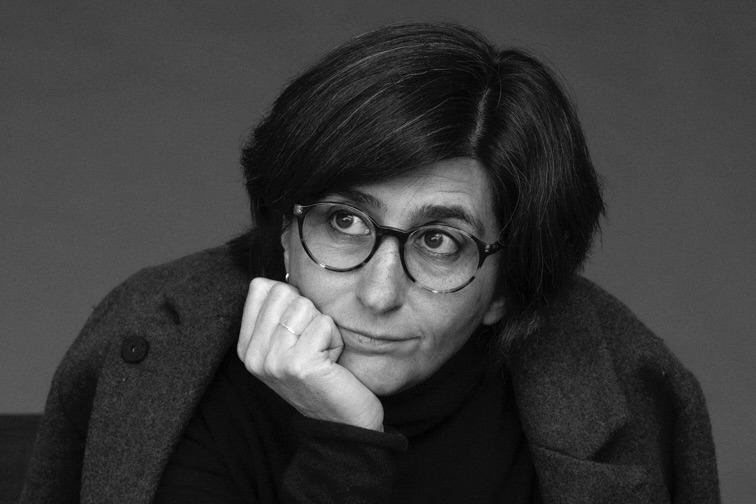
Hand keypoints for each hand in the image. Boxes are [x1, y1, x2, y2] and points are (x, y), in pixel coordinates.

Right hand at [237, 277, 383, 430]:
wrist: (342, 422)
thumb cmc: (322, 375)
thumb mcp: (289, 343)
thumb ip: (278, 312)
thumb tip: (283, 274)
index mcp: (247, 346)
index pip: (261, 287)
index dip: (291, 300)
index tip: (299, 332)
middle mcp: (254, 355)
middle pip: (284, 292)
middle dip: (310, 313)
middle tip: (314, 345)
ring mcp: (274, 360)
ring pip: (305, 306)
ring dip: (325, 328)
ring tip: (323, 355)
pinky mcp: (298, 364)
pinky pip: (324, 323)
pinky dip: (336, 340)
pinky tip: (332, 364)